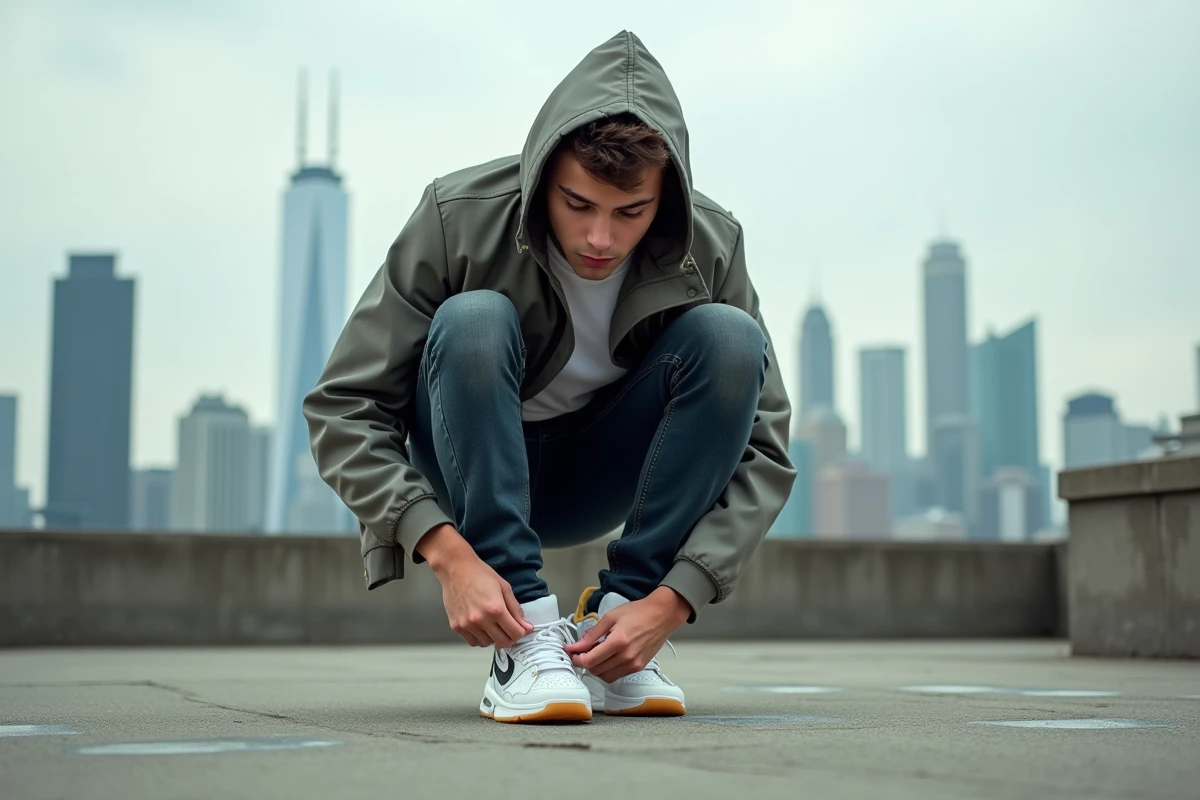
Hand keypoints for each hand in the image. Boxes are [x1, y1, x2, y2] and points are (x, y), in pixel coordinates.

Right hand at [435, 550, 532, 648]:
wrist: (456, 568)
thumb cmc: (480, 574)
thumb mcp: (504, 588)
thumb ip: (516, 609)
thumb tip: (527, 627)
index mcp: (496, 609)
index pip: (515, 634)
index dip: (521, 632)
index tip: (520, 627)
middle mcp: (481, 620)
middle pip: (503, 642)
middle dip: (509, 637)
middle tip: (508, 628)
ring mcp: (467, 625)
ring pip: (487, 644)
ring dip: (493, 638)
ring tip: (492, 625)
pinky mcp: (456, 626)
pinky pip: (472, 642)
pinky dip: (479, 638)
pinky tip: (481, 627)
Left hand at [564, 588, 690, 681]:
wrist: (662, 615)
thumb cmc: (637, 612)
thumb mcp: (610, 617)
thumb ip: (591, 634)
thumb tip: (575, 646)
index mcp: (618, 642)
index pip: (590, 660)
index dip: (577, 658)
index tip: (572, 652)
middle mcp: (626, 657)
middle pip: (596, 670)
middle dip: (585, 662)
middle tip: (583, 651)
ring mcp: (634, 664)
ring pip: (606, 677)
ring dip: (597, 668)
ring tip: (597, 653)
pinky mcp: (639, 667)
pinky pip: (617, 675)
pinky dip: (608, 669)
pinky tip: (609, 657)